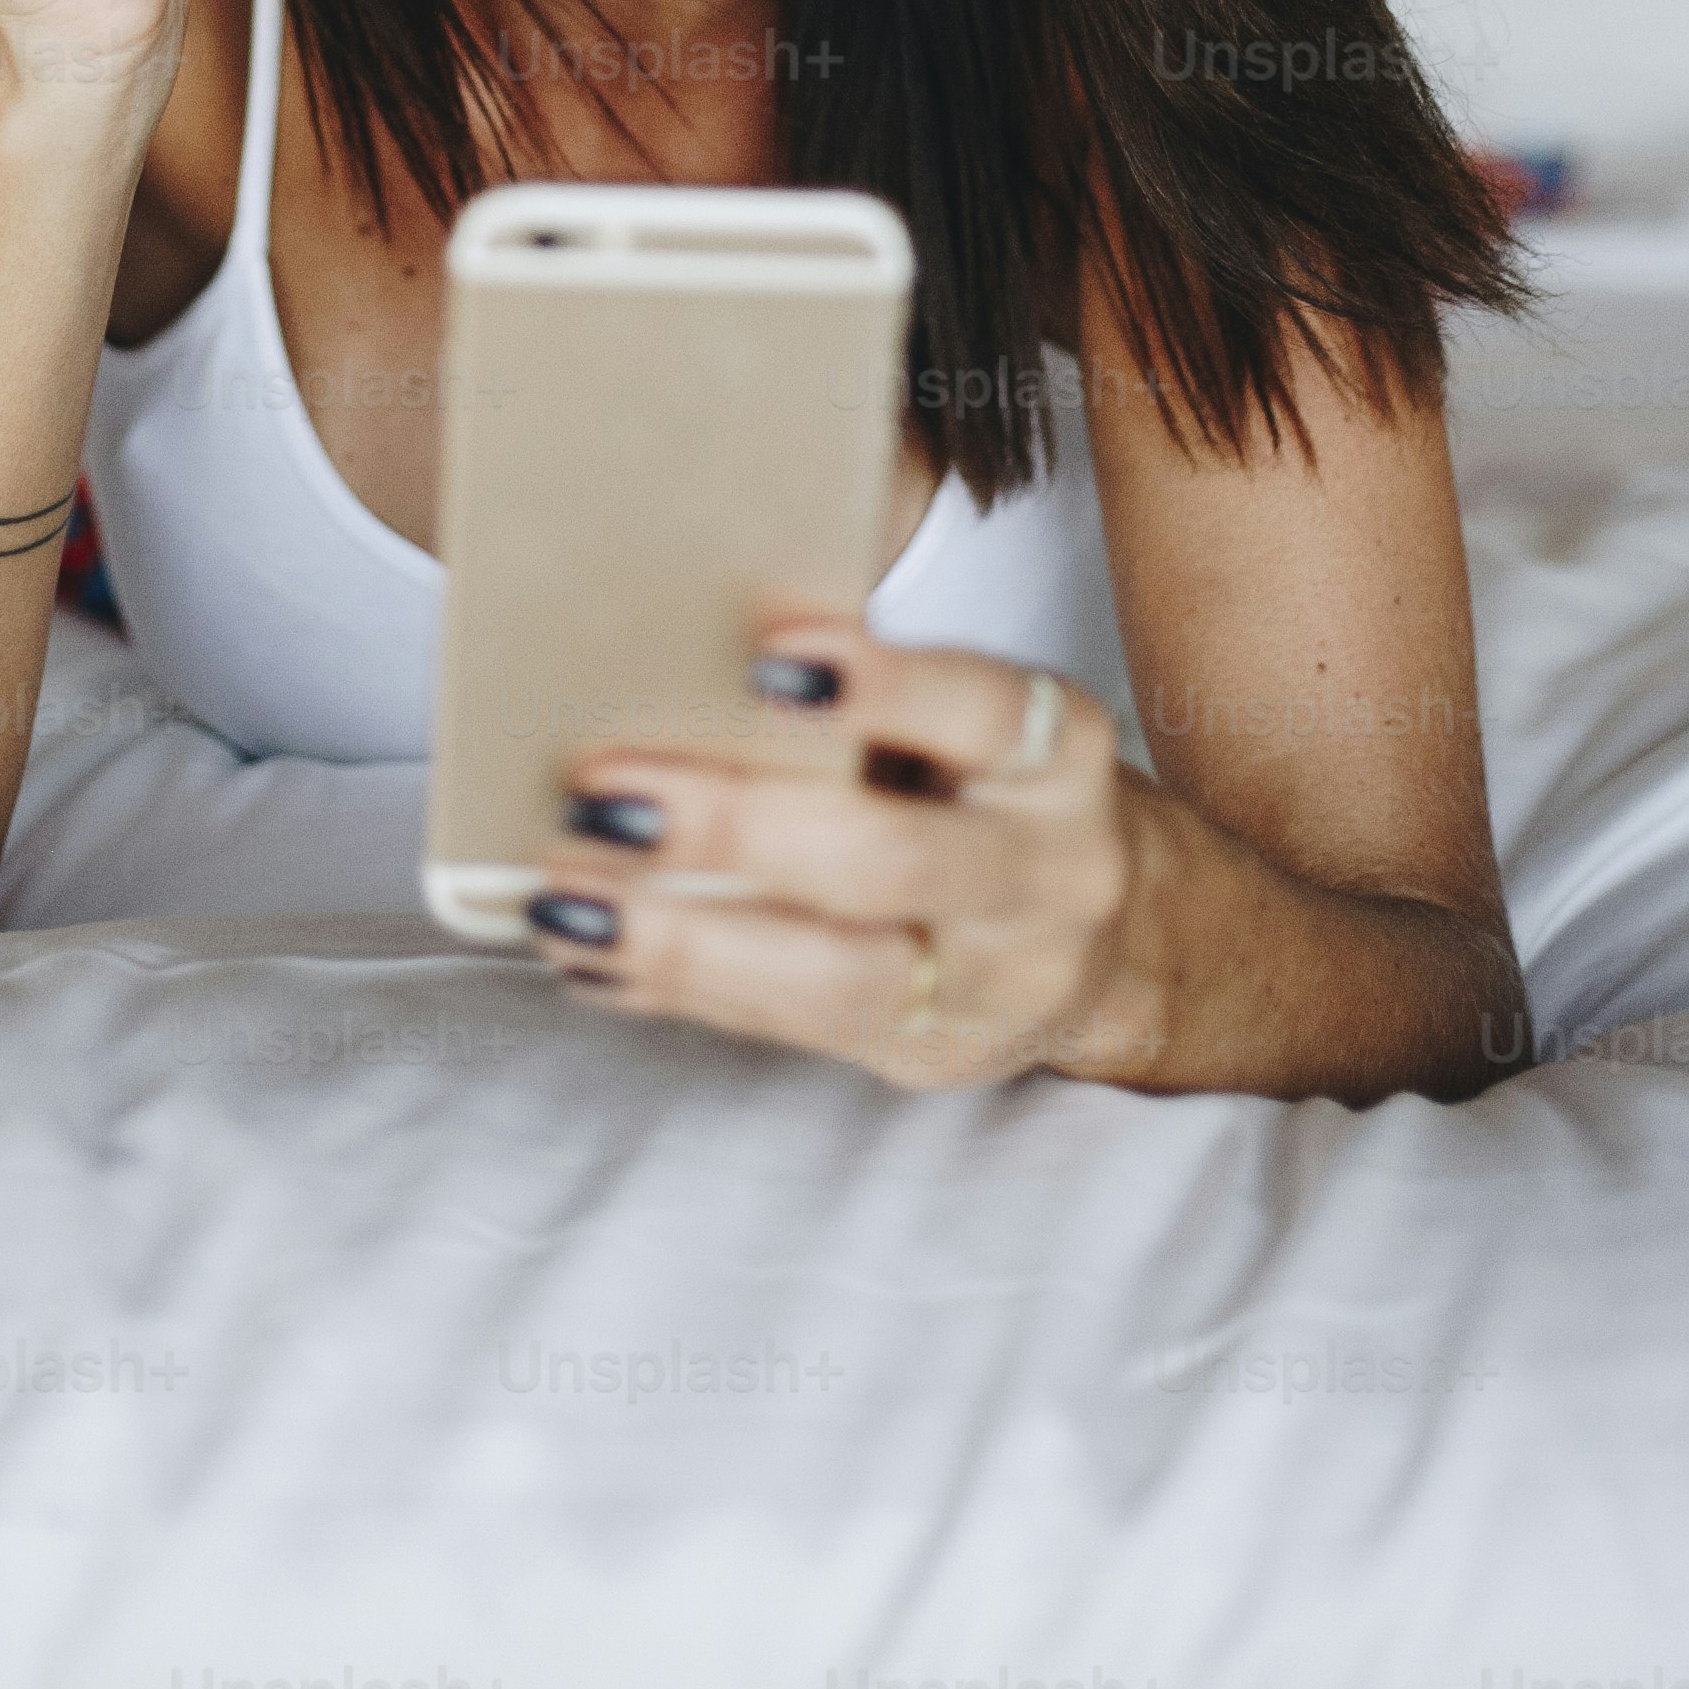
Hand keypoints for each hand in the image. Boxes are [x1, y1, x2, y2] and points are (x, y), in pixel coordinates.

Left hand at [526, 624, 1148, 1091]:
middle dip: (734, 827)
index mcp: (1053, 753)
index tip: (766, 651)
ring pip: (835, 977)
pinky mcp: (929, 1057)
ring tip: (568, 900)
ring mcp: (992, 985)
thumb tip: (689, 631)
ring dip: (683, 939)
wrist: (1120, 936)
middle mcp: (1044, 875)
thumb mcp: (977, 717)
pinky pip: (789, 1033)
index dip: (880, 685)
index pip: (975, 710)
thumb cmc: (992, 785)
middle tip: (601, 793)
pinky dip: (678, 991)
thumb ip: (872, 686)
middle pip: (888, 858)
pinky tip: (591, 957)